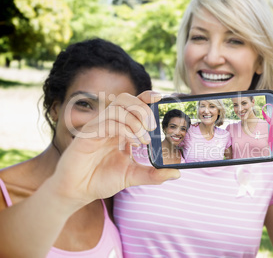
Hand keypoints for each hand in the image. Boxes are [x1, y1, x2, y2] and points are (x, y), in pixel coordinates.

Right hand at [48, 91, 179, 205]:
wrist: (77, 192)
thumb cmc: (101, 180)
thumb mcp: (133, 176)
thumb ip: (154, 174)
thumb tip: (176, 173)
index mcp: (120, 128)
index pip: (134, 104)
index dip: (147, 97)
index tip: (161, 98)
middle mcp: (109, 124)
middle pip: (126, 99)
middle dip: (143, 108)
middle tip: (153, 127)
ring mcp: (98, 128)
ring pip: (117, 108)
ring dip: (135, 120)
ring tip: (144, 139)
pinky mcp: (87, 135)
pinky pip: (108, 122)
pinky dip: (124, 129)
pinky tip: (133, 142)